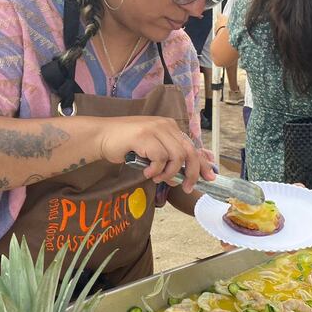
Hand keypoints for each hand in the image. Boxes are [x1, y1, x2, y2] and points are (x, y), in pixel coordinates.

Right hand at [97, 115, 214, 192]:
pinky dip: (155, 170)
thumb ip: (168, 155)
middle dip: (190, 173)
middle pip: (189, 152)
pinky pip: (160, 158)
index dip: (202, 163)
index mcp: (169, 126)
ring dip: (169, 173)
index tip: (209, 177)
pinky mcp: (144, 136)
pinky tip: (146, 172)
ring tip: (157, 178)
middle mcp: (165, 125)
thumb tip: (188, 173)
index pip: (192, 146)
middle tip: (185, 187)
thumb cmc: (126, 144)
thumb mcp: (152, 148)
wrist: (101, 136)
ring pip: (176, 156)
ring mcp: (155, 128)